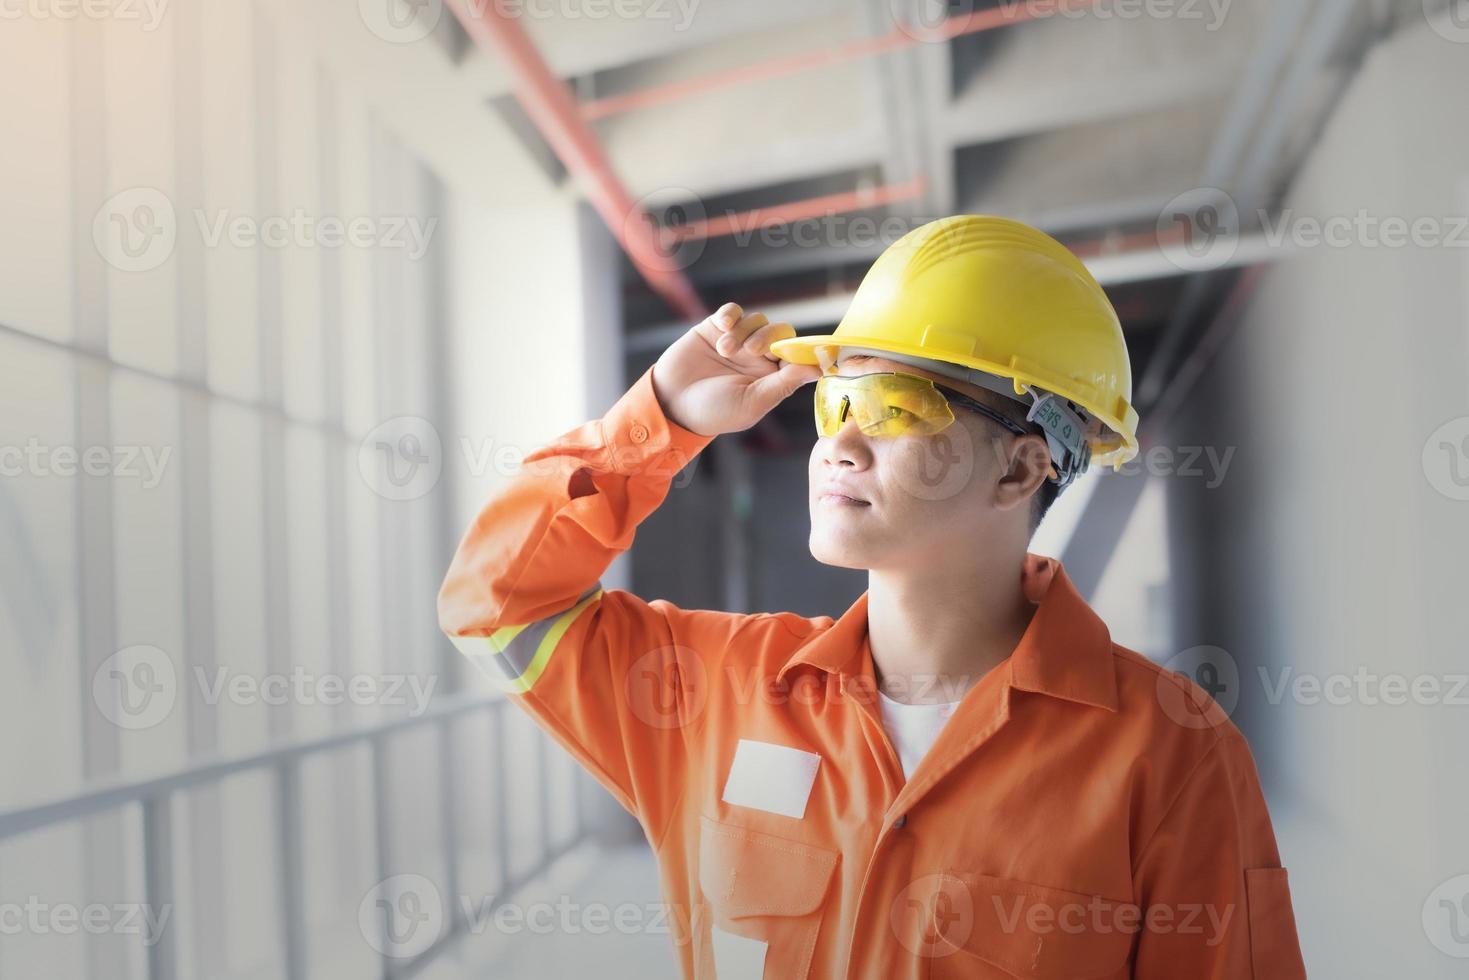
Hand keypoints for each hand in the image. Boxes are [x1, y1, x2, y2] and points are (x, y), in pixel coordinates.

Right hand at [650, 302, 822, 436]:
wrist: (671, 403)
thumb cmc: (714, 412)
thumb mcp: (753, 401)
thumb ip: (785, 383)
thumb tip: (818, 368)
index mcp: (772, 378)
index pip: (797, 355)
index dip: (802, 349)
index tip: (805, 346)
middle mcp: (758, 358)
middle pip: (780, 332)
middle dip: (768, 337)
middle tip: (750, 350)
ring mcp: (738, 341)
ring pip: (757, 320)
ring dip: (743, 331)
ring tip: (723, 350)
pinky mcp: (715, 328)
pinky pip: (733, 311)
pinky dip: (731, 315)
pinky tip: (721, 327)